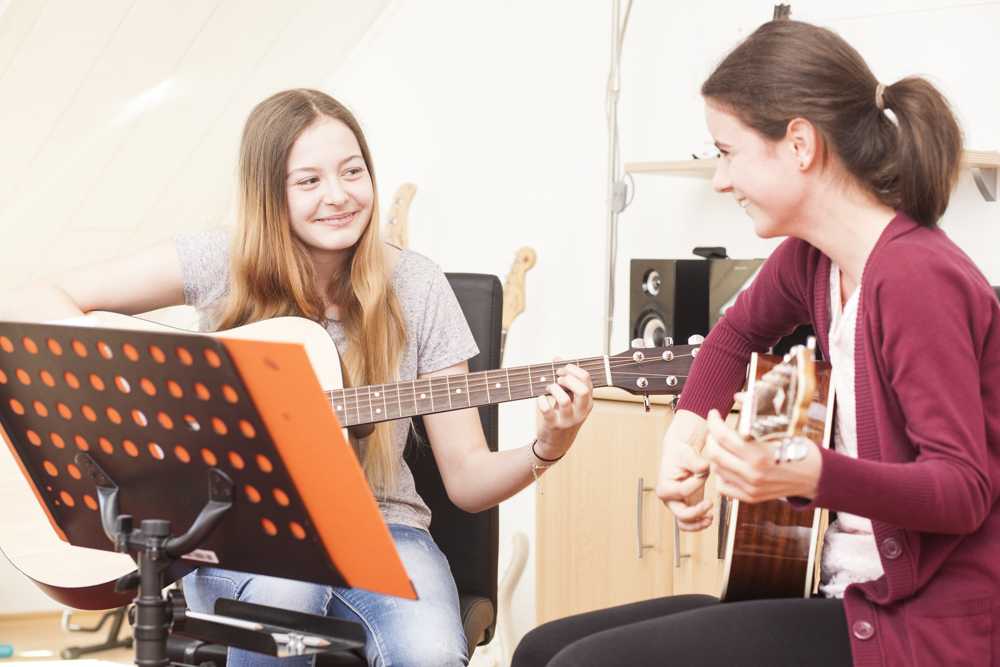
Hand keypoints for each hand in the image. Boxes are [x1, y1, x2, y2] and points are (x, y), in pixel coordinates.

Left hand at [533, 359, 593, 459]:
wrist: (556, 444)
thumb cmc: (563, 417)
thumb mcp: (568, 399)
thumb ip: (565, 379)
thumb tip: (558, 359)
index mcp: (587, 402)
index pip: (587, 380)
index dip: (573, 370)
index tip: (561, 369)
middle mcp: (581, 412)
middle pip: (583, 390)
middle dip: (568, 379)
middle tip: (557, 378)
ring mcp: (568, 420)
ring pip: (565, 400)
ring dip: (554, 389)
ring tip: (549, 388)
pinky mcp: (554, 426)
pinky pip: (548, 412)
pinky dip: (541, 402)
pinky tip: (540, 399)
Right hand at [656, 410, 712, 531]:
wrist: (680, 455)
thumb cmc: (679, 454)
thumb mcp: (686, 455)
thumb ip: (695, 462)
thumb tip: (704, 466)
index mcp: (664, 486)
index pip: (682, 491)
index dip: (696, 484)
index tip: (704, 472)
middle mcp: (669, 499)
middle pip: (681, 514)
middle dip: (696, 512)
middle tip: (709, 503)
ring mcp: (678, 504)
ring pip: (685, 523)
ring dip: (697, 524)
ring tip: (709, 518)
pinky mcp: (687, 506)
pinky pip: (691, 522)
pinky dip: (699, 523)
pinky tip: (709, 517)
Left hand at [704, 409, 821, 502]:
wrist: (816, 476)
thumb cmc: (800, 449)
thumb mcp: (782, 428)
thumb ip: (756, 412)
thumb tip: (737, 396)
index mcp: (760, 455)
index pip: (723, 436)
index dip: (714, 422)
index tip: (714, 414)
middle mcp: (753, 474)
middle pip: (715, 453)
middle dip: (711, 436)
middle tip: (716, 428)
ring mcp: (751, 488)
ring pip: (717, 469)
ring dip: (716, 453)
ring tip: (723, 444)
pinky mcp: (751, 497)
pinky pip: (723, 486)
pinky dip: (721, 474)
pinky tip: (729, 464)